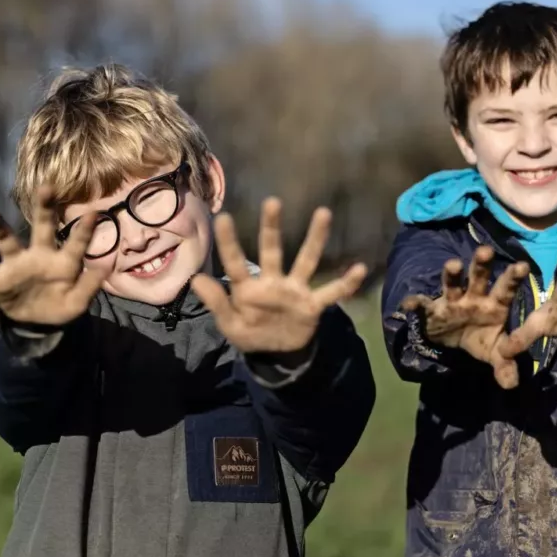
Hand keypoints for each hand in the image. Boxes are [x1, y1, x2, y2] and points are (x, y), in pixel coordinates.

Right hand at [0, 186, 107, 325]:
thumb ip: (90, 287)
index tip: (94, 213)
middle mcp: (39, 256)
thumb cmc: (59, 306)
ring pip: (7, 242)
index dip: (84, 230)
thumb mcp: (77, 303)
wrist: (36, 322)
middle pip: (43, 228)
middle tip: (47, 187)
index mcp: (63, 262)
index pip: (76, 243)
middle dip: (44, 209)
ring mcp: (16, 265)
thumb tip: (104, 268)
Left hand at [191, 197, 367, 353]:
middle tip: (272, 202)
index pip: (236, 263)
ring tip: (323, 214)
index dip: (229, 243)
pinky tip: (360, 269)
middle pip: (272, 250)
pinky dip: (346, 284)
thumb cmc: (251, 333)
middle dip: (271, 228)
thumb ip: (216, 303)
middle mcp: (274, 282)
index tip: (223, 218)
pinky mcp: (312, 305)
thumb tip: (196, 279)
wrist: (277, 353)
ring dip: (315, 239)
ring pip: (306, 260)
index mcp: (249, 288)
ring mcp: (295, 291)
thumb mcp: (230, 325)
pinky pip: (332, 293)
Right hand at [399, 245, 531, 387]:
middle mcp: (474, 296)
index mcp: (494, 304)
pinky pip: (423, 305)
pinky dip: (416, 303)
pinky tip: (410, 303)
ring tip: (453, 265)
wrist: (452, 341)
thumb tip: (511, 384)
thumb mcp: (493, 353)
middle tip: (486, 251)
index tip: (523, 266)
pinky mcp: (432, 310)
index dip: (513, 277)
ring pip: (452, 283)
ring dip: (451, 273)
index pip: (506, 289)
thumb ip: (505, 365)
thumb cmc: (480, 339)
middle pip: (479, 276)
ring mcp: (452, 300)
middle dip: (481, 264)